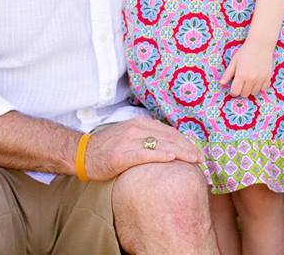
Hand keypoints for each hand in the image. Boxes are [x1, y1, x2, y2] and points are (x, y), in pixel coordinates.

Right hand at [83, 117, 200, 180]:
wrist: (82, 153)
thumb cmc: (107, 148)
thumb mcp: (128, 136)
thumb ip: (146, 137)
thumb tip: (168, 146)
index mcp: (140, 123)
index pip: (169, 131)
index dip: (185, 141)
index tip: (196, 151)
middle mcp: (136, 128)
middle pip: (169, 136)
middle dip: (187, 147)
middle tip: (201, 158)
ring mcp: (128, 140)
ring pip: (161, 144)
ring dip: (180, 152)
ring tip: (194, 160)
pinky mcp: (121, 154)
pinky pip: (144, 154)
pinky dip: (160, 155)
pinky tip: (172, 159)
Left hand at [220, 40, 273, 96]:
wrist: (261, 44)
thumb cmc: (245, 52)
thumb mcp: (234, 61)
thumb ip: (228, 74)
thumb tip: (221, 83)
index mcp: (241, 75)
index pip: (235, 92)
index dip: (233, 91)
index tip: (234, 87)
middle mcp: (251, 79)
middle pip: (244, 94)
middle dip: (241, 91)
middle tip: (241, 83)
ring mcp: (260, 79)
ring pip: (254, 93)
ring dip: (250, 89)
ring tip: (249, 80)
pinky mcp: (268, 78)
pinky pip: (263, 89)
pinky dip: (259, 87)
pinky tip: (257, 79)